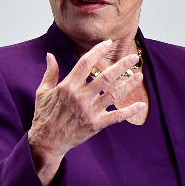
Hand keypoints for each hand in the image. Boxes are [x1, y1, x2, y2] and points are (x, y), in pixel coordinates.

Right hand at [28, 40, 145, 184]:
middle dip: (122, 65)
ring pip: (114, 94)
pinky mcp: (96, 124)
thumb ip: (50, 73)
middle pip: (106, 76)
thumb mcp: (43, 92)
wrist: (46, 142)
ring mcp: (89, 111)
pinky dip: (129, 111)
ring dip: (129, 84)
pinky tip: (141, 105)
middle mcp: (80, 97)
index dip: (99, 51)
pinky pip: (116, 117)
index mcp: (68, 86)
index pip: (86, 62)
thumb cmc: (44, 116)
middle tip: (134, 58)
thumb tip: (50, 55)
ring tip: (139, 75)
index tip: (109, 43)